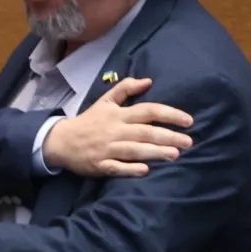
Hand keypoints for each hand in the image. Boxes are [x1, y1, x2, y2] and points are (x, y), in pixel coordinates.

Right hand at [42, 78, 193, 177]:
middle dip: (168, 136)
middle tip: (189, 142)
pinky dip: (130, 169)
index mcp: (118, 114)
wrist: (61, 141)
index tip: (188, 121)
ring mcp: (107, 149)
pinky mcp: (100, 165)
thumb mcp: (105, 101)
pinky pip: (116, 167)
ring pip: (134, 150)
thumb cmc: (89, 121)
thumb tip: (148, 81)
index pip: (147, 111)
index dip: (169, 114)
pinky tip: (145, 170)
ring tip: (175, 155)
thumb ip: (126, 89)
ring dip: (155, 152)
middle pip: (145, 132)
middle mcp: (114, 131)